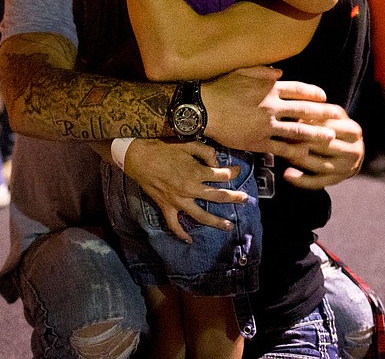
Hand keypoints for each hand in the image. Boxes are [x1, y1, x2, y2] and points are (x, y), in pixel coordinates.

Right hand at [122, 139, 247, 241]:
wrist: (138, 157)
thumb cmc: (163, 148)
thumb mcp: (186, 143)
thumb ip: (205, 152)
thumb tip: (217, 162)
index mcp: (196, 172)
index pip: (221, 175)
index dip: (232, 172)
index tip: (237, 170)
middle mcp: (190, 189)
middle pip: (218, 196)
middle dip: (234, 198)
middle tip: (246, 199)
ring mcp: (178, 201)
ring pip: (201, 216)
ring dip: (216, 222)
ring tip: (229, 226)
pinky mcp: (166, 207)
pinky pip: (174, 224)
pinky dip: (181, 234)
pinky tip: (189, 240)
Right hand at [203, 65, 336, 157]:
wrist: (202, 109)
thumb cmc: (220, 87)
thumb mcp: (242, 71)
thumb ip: (263, 71)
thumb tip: (280, 73)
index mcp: (270, 88)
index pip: (299, 90)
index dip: (314, 93)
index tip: (324, 97)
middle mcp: (272, 106)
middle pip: (304, 111)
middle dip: (324, 115)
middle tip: (339, 117)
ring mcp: (266, 126)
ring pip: (297, 131)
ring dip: (316, 135)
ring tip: (330, 139)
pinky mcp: (258, 142)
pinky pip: (281, 148)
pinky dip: (294, 151)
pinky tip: (305, 154)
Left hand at [282, 109, 364, 189]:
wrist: (350, 150)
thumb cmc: (335, 128)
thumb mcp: (332, 116)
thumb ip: (319, 112)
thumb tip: (296, 112)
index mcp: (353, 130)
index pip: (328, 126)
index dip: (307, 123)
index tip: (288, 120)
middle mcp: (354, 150)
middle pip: (324, 146)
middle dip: (302, 141)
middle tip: (281, 137)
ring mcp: (346, 168)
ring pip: (320, 165)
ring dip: (299, 159)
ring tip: (282, 153)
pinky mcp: (337, 181)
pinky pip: (317, 182)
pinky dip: (301, 180)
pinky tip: (286, 175)